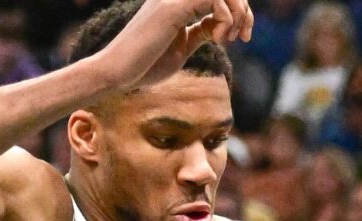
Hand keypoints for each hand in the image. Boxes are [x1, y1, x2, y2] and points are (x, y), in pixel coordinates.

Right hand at [98, 0, 253, 90]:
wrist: (118, 73)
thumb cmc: (146, 65)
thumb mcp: (183, 47)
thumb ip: (201, 32)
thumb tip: (220, 26)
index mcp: (179, 3)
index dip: (240, 11)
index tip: (244, 37)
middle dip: (244, 10)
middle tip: (244, 37)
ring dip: (237, 13)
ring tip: (230, 38)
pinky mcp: (172, 8)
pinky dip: (225, 18)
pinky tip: (218, 39)